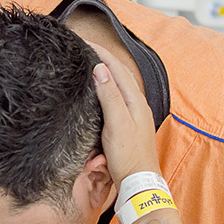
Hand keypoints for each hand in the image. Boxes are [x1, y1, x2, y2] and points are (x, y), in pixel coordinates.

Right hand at [90, 43, 161, 188]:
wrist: (139, 182)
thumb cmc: (129, 156)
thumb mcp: (117, 124)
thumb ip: (110, 96)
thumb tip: (100, 69)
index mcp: (135, 100)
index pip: (116, 68)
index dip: (100, 52)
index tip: (83, 41)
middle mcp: (137, 104)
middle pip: (120, 73)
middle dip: (103, 57)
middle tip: (84, 47)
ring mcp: (135, 114)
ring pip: (120, 84)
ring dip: (106, 71)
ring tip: (91, 62)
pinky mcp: (129, 124)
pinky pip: (118, 97)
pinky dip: (108, 87)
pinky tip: (100, 91)